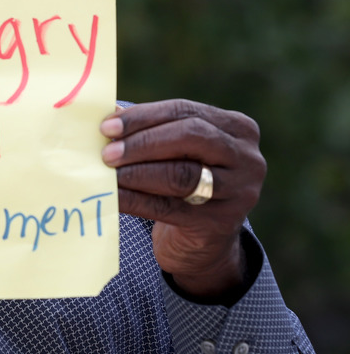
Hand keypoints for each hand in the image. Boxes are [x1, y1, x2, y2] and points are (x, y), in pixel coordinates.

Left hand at [99, 99, 265, 301]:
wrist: (205, 241)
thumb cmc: (185, 180)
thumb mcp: (177, 153)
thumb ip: (152, 131)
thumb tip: (107, 114)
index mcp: (237, 127)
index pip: (184, 111)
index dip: (143, 116)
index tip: (107, 126)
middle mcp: (246, 157)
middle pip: (190, 137)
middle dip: (143, 143)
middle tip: (107, 152)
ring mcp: (238, 192)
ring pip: (182, 174)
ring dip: (137, 172)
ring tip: (108, 173)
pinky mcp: (219, 223)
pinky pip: (168, 207)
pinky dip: (135, 200)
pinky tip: (112, 196)